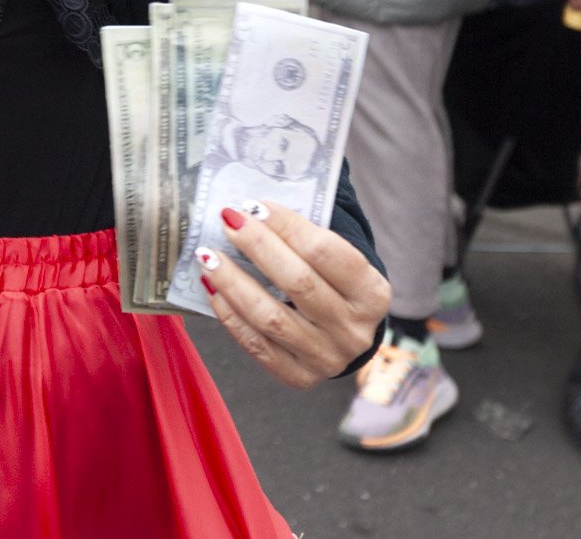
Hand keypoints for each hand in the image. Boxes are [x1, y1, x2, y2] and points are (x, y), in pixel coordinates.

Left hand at [202, 199, 391, 388]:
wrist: (345, 334)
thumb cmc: (333, 283)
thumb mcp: (338, 258)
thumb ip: (306, 232)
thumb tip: (254, 204)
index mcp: (373, 293)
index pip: (326, 252)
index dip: (287, 225)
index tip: (254, 204)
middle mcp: (355, 330)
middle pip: (299, 283)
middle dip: (258, 247)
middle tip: (227, 220)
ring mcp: (328, 358)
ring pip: (272, 318)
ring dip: (234, 282)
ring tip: (207, 255)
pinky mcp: (299, 377)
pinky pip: (257, 346)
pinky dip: (230, 316)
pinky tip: (212, 289)